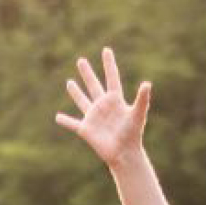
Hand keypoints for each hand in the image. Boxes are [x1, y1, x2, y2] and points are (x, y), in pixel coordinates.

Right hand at [53, 49, 150, 164]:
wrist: (124, 154)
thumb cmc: (133, 134)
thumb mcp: (137, 114)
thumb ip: (142, 99)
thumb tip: (147, 83)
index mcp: (115, 100)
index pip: (112, 78)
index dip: (109, 64)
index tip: (106, 50)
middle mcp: (103, 106)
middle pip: (93, 85)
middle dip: (87, 73)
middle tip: (81, 60)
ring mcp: (94, 117)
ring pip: (82, 101)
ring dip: (75, 92)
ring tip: (69, 82)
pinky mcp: (86, 130)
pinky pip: (73, 123)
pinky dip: (65, 121)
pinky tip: (57, 117)